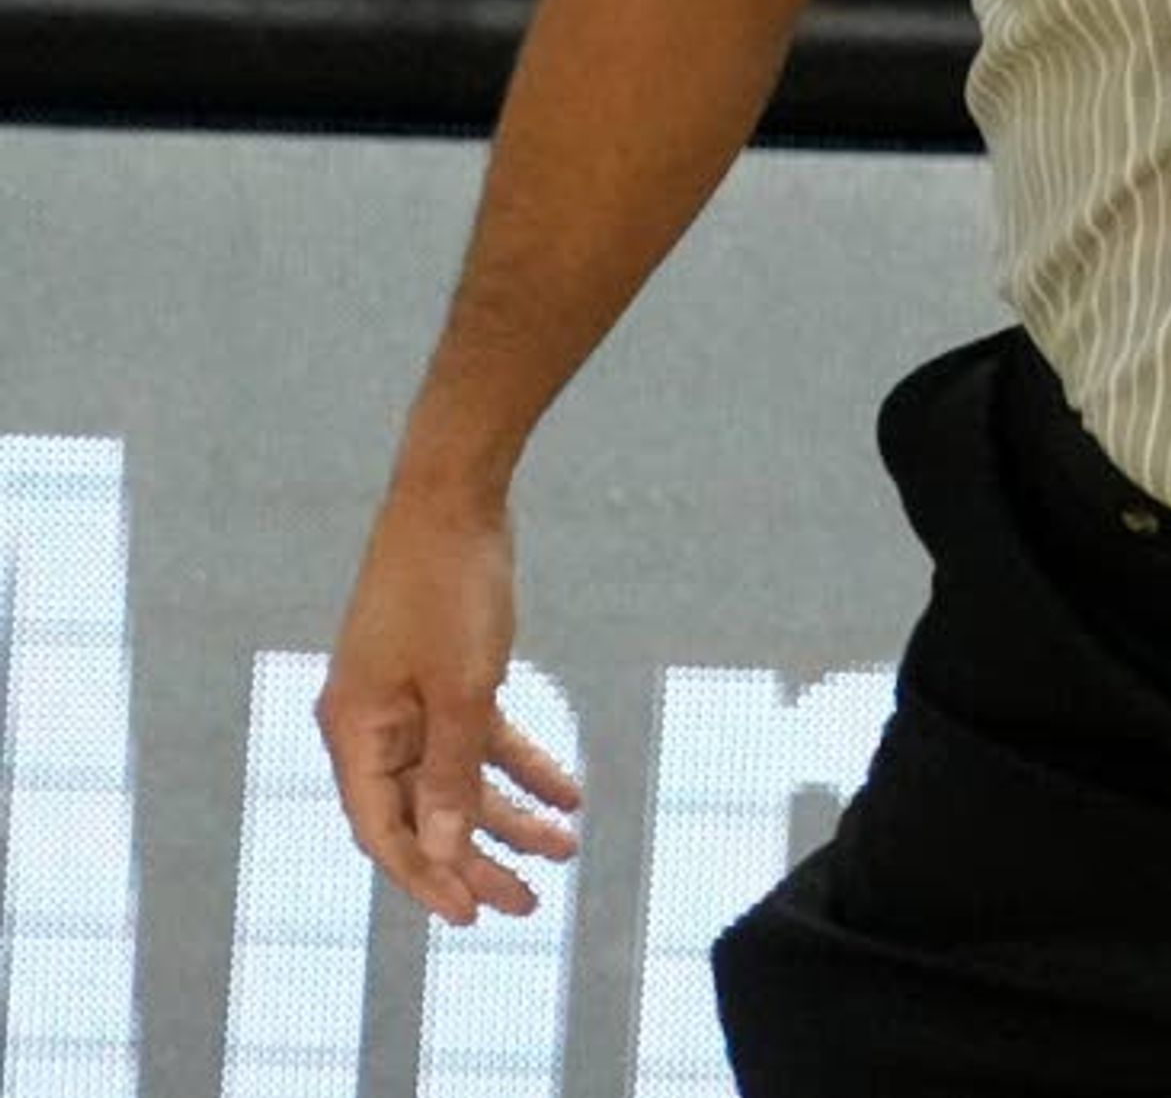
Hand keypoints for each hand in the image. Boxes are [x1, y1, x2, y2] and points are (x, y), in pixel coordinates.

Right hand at [314, 496, 580, 924]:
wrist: (455, 501)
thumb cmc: (447, 590)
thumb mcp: (461, 690)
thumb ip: (451, 773)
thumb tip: (443, 851)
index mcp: (354, 733)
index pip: (384, 831)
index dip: (427, 878)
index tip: (474, 917)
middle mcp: (372, 726)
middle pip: (423, 814)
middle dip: (476, 859)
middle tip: (530, 902)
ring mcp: (407, 703)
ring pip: (458, 780)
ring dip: (508, 815)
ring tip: (566, 848)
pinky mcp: (444, 679)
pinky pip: (480, 740)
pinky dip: (522, 764)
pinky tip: (569, 790)